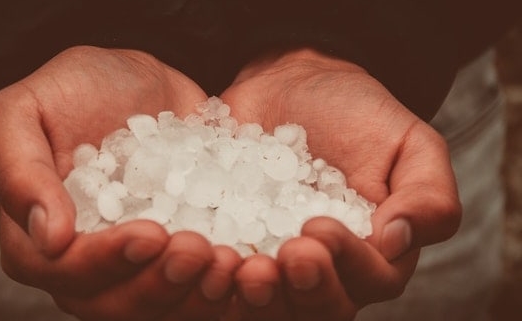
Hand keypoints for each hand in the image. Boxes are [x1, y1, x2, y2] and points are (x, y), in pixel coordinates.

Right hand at [0, 46, 241, 319]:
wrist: (137, 82)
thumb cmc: (73, 90)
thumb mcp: (24, 110)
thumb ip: (20, 170)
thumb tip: (48, 238)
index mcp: (38, 241)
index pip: (66, 272)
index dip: (107, 261)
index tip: (151, 233)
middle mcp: (86, 264)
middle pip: (118, 301)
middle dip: (162, 282)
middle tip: (202, 251)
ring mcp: (135, 265)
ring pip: (163, 303)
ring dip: (198, 292)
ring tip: (233, 261)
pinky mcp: (176, 254)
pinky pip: (198, 283)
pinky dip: (225, 283)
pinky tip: (251, 261)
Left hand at [218, 48, 461, 319]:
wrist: (292, 84)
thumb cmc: (357, 113)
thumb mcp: (409, 141)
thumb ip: (427, 195)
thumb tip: (400, 240)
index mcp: (373, 253)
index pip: (370, 281)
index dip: (347, 265)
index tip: (317, 227)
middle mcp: (325, 268)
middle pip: (317, 307)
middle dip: (300, 289)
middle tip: (278, 258)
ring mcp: (274, 260)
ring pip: (269, 303)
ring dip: (255, 297)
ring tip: (238, 267)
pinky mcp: (232, 245)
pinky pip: (222, 275)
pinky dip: (213, 276)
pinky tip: (200, 254)